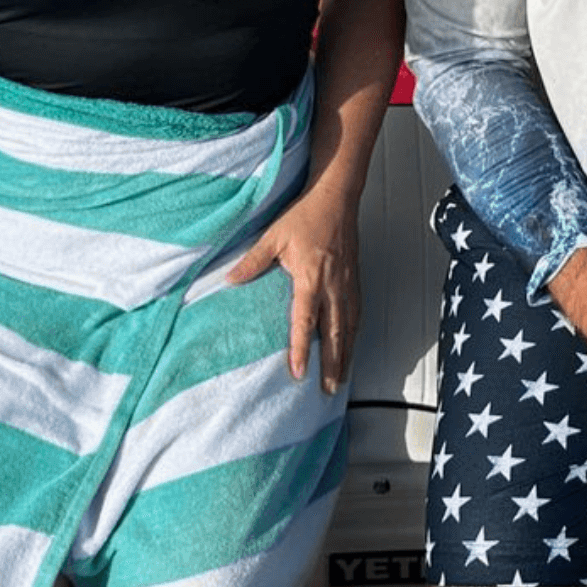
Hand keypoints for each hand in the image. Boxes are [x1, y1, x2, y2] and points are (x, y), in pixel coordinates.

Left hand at [224, 183, 361, 394]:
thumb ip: (252, 261)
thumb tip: (230, 280)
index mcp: (310, 277)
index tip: (299, 373)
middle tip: (328, 389)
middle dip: (332, 363)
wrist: (336, 197)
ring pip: (349, 327)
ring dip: (346, 354)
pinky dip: (354, 333)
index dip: (302, 349)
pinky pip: (357, 313)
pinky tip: (351, 344)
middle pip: (334, 333)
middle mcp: (333, 285)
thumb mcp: (274, 236)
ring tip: (342, 378)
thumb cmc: (306, 214)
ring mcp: (347, 283)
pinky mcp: (355, 279)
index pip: (305, 321)